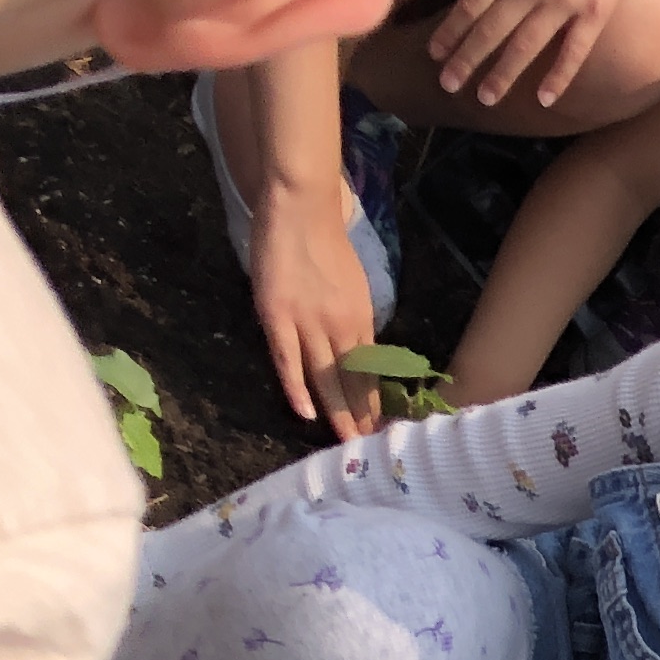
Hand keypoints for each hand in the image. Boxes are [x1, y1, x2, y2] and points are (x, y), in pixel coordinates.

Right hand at [249, 188, 383, 436]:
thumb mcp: (354, 287)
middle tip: (369, 449)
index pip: (371, 372)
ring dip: (337, 412)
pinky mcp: (277, 316)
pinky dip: (297, 388)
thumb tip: (360, 354)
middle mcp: (340, 326)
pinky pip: (288, 360)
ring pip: (326, 377)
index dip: (375, 403)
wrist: (301, 210)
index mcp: (362, 320)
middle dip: (361, 417)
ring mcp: (308, 322)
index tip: (382, 430)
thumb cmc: (326, 245)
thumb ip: (355, 321)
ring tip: (346, 443)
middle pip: (353, 381)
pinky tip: (305, 413)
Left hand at [431, 0, 659, 110]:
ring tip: (486, 97)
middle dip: (467, 59)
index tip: (435, 53)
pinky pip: (574, 51)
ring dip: (503, 74)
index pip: (471, 3)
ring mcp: (565, 2)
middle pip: (492, 29)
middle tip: (449, 84)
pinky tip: (544, 99)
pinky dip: (559, 77)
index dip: (450, 30)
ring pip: (527, 45)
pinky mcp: (596, 13)